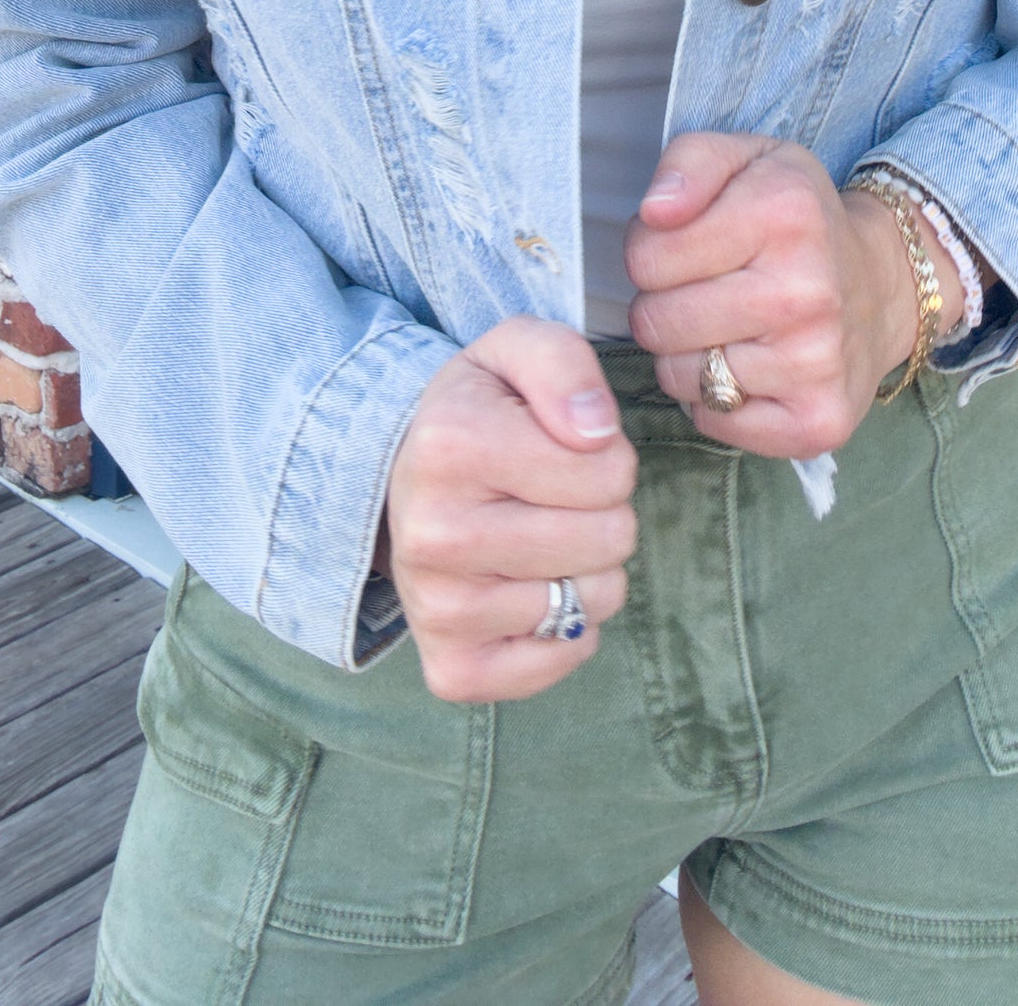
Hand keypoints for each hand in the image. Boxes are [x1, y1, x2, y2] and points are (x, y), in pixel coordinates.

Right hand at [383, 318, 637, 701]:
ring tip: (538, 534)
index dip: (606, 453)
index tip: (561, 445)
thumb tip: (596, 431)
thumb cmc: (482, 411)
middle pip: (610, 539)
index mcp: (449, 446)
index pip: (609, 469)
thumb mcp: (518, 349)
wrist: (407, 477)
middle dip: (603, 509)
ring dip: (587, 567)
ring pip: (594, 601)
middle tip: (552, 493)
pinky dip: (570, 629)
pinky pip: (565, 659)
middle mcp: (433, 535)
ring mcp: (437, 610)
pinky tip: (530, 587)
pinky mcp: (452, 668)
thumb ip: (564, 364)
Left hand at [624, 134, 956, 458]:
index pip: (645, 257)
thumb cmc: (796, 221)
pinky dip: (715, 400)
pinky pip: (713, 420)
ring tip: (727, 327)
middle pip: (655, 323)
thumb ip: (689, 162)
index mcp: (785, 212)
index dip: (652, 252)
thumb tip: (655, 210)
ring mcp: (816, 362)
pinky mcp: (818, 421)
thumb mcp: (748, 159)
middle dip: (664, 305)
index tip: (687, 247)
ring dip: (687, 355)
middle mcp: (806, 290)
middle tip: (705, 290)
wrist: (881, 284)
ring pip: (678, 376)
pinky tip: (749, 366)